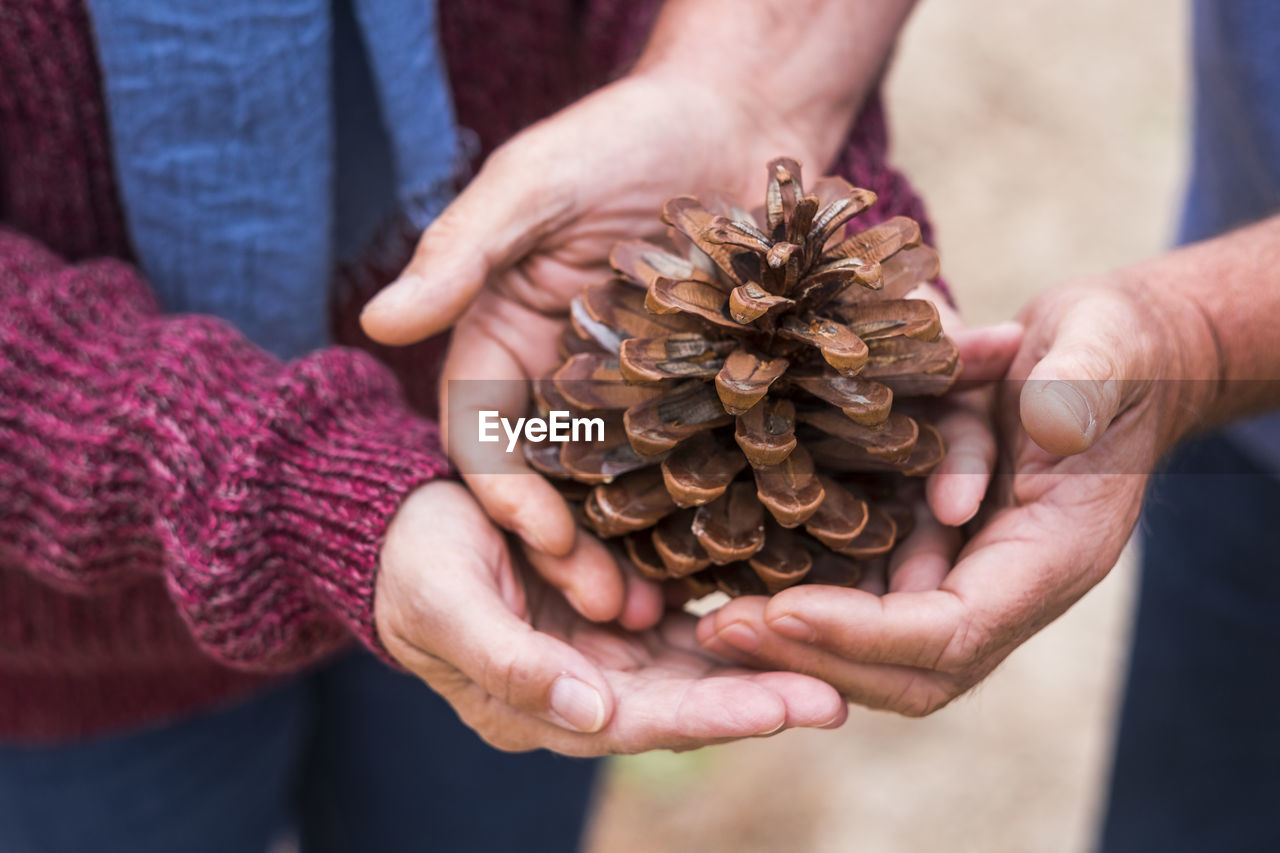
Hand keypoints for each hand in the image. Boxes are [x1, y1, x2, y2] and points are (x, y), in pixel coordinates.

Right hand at [359, 70, 844, 564]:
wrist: (734, 115)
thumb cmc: (620, 137)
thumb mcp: (533, 185)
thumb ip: (462, 252)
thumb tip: (379, 322)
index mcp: (500, 339)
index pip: (484, 433)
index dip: (503, 491)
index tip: (537, 537)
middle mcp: (558, 377)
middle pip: (552, 481)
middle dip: (569, 548)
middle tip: (608, 610)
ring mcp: (630, 391)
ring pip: (620, 487)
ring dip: (635, 549)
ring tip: (665, 610)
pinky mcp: (696, 391)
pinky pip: (692, 460)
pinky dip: (700, 509)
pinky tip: (727, 559)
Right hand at [375, 481, 846, 753]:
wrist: (402, 526)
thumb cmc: (414, 565)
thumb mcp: (446, 606)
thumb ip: (510, 664)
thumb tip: (588, 715)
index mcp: (538, 708)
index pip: (638, 724)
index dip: (710, 718)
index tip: (783, 711)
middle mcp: (582, 692)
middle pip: (680, 706)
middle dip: (756, 703)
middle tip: (834, 700)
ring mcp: (602, 654)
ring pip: (692, 670)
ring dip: (756, 669)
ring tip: (834, 665)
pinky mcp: (614, 613)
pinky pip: (683, 627)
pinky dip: (730, 626)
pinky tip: (784, 617)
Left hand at [696, 278, 1216, 715]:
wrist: (1108, 359)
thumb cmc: (1110, 350)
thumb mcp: (1102, 348)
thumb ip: (1083, 383)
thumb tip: (1050, 420)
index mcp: (1053, 557)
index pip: (957, 632)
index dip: (868, 633)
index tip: (783, 612)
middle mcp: (1008, 586)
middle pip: (913, 668)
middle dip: (818, 658)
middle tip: (723, 631)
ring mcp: (968, 574)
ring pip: (882, 650)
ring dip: (801, 645)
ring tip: (712, 622)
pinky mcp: (934, 549)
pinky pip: (869, 601)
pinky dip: (809, 605)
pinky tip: (737, 584)